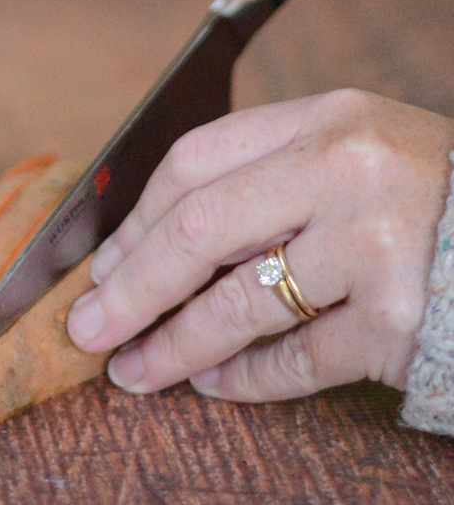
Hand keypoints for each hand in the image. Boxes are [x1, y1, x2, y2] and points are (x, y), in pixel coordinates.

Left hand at [66, 91, 453, 400]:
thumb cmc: (436, 203)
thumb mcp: (360, 156)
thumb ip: (269, 178)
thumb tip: (145, 242)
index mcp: (330, 118)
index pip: (194, 159)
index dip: (136, 217)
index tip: (103, 262)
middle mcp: (348, 171)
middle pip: (197, 229)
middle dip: (130, 286)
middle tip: (86, 327)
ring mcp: (376, 248)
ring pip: (236, 304)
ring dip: (171, 346)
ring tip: (132, 372)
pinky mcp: (399, 326)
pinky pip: (294, 362)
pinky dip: (244, 381)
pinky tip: (212, 386)